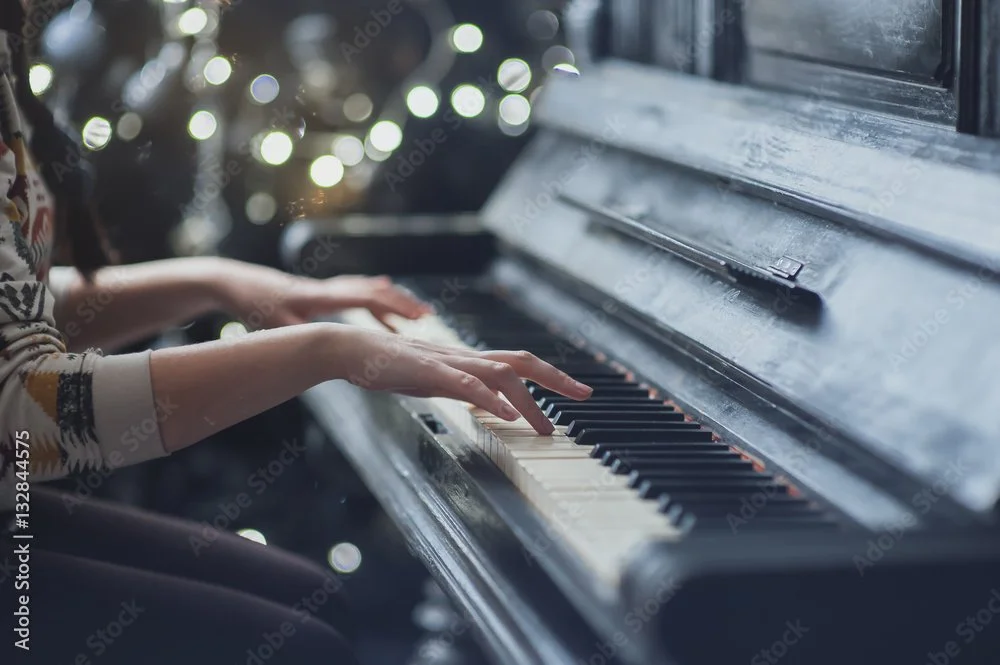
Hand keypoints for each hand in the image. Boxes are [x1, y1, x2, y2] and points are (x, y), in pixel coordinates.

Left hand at [216, 261, 431, 329]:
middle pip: (374, 292)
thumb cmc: (252, 303)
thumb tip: (317, 345)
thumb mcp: (273, 323)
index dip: (394, 307)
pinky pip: (356, 298)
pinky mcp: (322, 296)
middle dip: (402, 303)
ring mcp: (327, 291)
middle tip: (428, 315)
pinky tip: (385, 316)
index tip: (417, 317)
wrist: (235, 281)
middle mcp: (329, 290)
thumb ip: (297, 334)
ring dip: (392, 305)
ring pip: (368, 293)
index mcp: (322, 297)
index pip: (366, 298)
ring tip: (416, 318)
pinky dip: (374, 307)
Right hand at [329, 326, 592, 434]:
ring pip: (501, 373)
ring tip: (546, 427)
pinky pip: (469, 385)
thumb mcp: (436, 379)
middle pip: (523, 361)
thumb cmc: (392, 366)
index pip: (520, 363)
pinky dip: (492, 400)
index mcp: (469, 360)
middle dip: (557, 379)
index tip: (576, 391)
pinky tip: (508, 416)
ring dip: (529, 401)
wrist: (355, 350)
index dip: (551, 375)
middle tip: (584, 396)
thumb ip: (463, 387)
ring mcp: (451, 363)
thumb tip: (489, 402)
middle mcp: (467, 357)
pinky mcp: (432, 373)